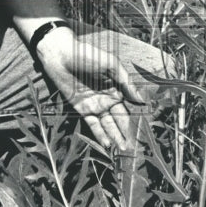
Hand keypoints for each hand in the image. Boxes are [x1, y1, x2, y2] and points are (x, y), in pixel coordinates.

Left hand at [35, 28, 146, 149]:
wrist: (61, 55)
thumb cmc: (88, 54)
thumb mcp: (111, 65)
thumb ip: (126, 82)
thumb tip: (142, 100)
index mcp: (117, 89)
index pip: (128, 109)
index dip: (135, 122)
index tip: (144, 136)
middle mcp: (107, 100)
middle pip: (119, 121)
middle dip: (126, 134)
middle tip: (133, 150)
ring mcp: (94, 105)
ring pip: (107, 125)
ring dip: (115, 138)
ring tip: (122, 151)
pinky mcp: (81, 109)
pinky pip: (92, 124)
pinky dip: (100, 134)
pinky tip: (107, 145)